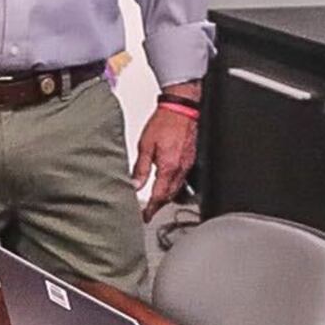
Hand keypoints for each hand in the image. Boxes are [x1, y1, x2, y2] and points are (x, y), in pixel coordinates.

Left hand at [134, 97, 198, 218]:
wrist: (181, 108)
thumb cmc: (165, 122)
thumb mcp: (145, 146)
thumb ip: (140, 168)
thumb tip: (134, 184)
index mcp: (168, 167)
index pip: (159, 196)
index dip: (151, 209)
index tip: (144, 217)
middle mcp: (180, 169)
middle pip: (169, 196)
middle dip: (159, 206)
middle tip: (148, 212)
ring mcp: (187, 165)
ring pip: (177, 189)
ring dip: (166, 198)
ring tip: (156, 201)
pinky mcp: (190, 159)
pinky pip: (182, 179)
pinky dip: (173, 186)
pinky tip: (167, 184)